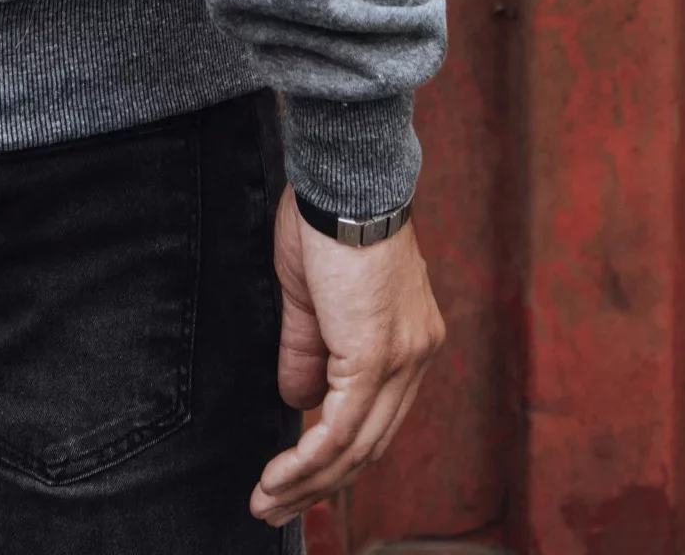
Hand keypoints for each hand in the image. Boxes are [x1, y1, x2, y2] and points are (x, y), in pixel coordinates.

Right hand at [251, 185, 443, 525]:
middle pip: (372, 443)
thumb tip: (295, 401)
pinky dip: (307, 459)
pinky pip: (340, 426)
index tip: (298, 477)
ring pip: (358, 445)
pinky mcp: (375, 356)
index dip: (337, 453)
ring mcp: (402, 359)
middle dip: (320, 484)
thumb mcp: (310, 293)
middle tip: (275, 507)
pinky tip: (279, 477)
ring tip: (267, 503)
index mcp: (409, 338)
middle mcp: (417, 355)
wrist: (345, 176)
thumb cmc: (325, 217)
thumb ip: (307, 349)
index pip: (377, 416)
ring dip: (308, 481)